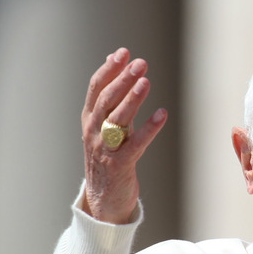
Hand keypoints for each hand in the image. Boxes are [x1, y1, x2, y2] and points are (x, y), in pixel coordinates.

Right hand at [80, 48, 166, 223]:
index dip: (109, 69)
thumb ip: (111, 100)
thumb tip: (113, 65)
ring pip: (117, 119)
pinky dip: (149, 128)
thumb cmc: (109, 159)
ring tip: (145, 81)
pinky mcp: (120, 166)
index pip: (95, 89)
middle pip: (106, 100)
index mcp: (89, 121)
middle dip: (122, 79)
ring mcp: (105, 150)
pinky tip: (162, 114)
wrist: (104, 201)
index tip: (123, 52)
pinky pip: (136, 144)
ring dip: (132, 99)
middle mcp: (94, 133)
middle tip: (140, 62)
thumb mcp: (106, 128)